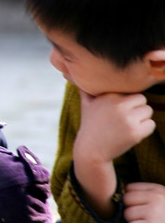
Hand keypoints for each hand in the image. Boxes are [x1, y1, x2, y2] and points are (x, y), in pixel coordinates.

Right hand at [72, 89, 154, 217]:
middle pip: (142, 100)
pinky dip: (145, 129)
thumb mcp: (85, 102)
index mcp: (108, 95)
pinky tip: (132, 133)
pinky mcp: (135, 133)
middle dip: (138, 108)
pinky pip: (151, 125)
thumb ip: (84, 86)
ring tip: (129, 125)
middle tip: (127, 117)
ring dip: (142, 118)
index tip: (119, 110)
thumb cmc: (90, 124)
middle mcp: (118, 105)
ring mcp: (127, 119)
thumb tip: (72, 73)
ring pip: (148, 111)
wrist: (91, 149)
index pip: (131, 92)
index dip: (127, 101)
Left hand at [124, 182, 164, 222]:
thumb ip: (145, 195)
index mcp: (157, 189)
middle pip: (126, 200)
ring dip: (134, 222)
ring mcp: (153, 211)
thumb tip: (122, 192)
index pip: (129, 187)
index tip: (138, 207)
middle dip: (131, 210)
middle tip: (142, 218)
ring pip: (127, 214)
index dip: (131, 199)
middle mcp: (155, 197)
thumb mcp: (161, 201)